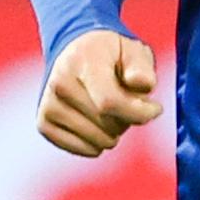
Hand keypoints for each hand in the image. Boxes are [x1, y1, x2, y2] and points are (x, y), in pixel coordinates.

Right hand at [37, 30, 160, 158]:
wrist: (74, 52)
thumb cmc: (109, 54)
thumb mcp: (132, 50)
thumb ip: (142, 67)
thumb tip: (141, 85)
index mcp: (81, 61)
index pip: (109, 102)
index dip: (138, 113)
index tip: (155, 109)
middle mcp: (59, 83)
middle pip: (107, 125)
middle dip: (128, 119)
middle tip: (127, 102)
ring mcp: (48, 105)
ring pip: (98, 141)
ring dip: (114, 132)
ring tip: (110, 110)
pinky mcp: (44, 124)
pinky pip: (85, 150)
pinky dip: (98, 142)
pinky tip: (97, 122)